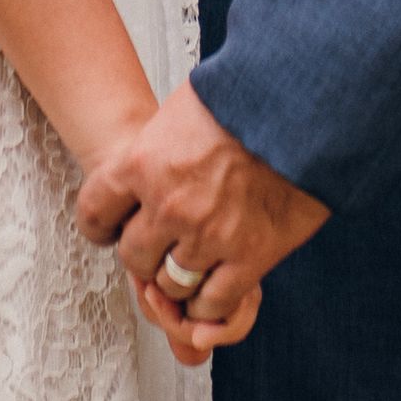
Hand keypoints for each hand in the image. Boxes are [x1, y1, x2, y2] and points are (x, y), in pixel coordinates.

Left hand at [76, 80, 327, 357]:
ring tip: (194, 259)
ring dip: (178, 277)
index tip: (111, 228)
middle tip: (162, 243)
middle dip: (145, 252)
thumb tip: (152, 154)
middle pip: (133, 256)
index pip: (94, 212)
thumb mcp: (183, 107)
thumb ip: (158, 142)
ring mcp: (208, 235)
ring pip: (171, 284)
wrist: (306, 105)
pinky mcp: (249, 257)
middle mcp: (169, 205)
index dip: (102, 224)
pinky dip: (209, 303)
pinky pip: (214, 302)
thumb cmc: (247, 97)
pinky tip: (215, 283)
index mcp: (144, 163)